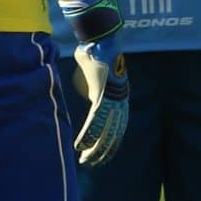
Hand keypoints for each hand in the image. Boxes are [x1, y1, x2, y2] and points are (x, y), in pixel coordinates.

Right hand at [60, 0, 129, 166]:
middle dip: (104, 150)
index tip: (101, 151)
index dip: (111, 140)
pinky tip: (80, 146)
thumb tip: (86, 74)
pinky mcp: (103, 97)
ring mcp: (113, 100)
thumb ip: (90, 77)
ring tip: (86, 161)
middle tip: (92, 163)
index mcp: (119, 96)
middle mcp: (119, 101)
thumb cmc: (96, 48)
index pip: (117, 124)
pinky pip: (96, 122)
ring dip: (96, 148)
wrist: (102, 38)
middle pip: (114, 133)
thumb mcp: (93, 68)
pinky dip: (88, 135)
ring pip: (106, 132)